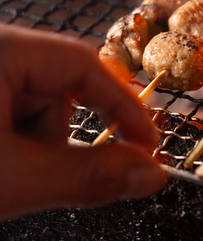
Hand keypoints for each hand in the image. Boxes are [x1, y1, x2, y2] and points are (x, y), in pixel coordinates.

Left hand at [0, 24, 165, 220]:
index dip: (122, 105)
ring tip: (2, 174)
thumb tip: (150, 173)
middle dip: (57, 139)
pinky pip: (11, 117)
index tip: (146, 143)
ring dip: (31, 148)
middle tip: (39, 175)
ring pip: (33, 110)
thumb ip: (87, 175)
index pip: (82, 64)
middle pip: (57, 91)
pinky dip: (11, 148)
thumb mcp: (12, 176)